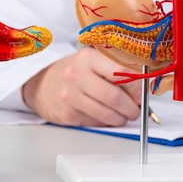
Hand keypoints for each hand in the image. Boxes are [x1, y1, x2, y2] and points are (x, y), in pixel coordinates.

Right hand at [21, 47, 141, 125]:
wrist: (42, 85)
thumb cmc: (73, 72)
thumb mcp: (91, 62)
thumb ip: (114, 70)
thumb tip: (141, 89)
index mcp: (87, 59)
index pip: (120, 73)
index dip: (135, 87)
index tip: (140, 94)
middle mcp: (77, 76)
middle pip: (114, 97)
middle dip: (131, 108)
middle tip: (135, 110)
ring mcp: (70, 96)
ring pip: (106, 114)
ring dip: (121, 118)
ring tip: (123, 116)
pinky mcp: (68, 115)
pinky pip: (96, 123)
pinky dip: (106, 123)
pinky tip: (106, 117)